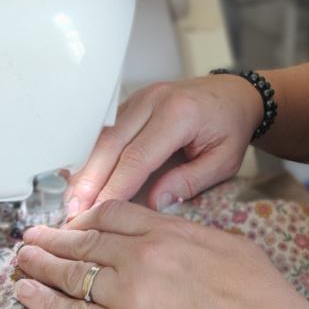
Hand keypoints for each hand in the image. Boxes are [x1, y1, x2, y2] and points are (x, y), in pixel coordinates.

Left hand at [14, 200, 308, 308]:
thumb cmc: (259, 297)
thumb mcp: (227, 245)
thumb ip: (185, 234)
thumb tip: (158, 232)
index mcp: (170, 233)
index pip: (114, 214)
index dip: (87, 215)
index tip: (73, 218)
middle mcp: (144, 259)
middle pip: (87, 240)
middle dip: (54, 237)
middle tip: (32, 235)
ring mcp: (131, 298)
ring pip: (74, 274)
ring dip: (41, 265)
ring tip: (23, 258)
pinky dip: (45, 301)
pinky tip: (28, 291)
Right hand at [64, 75, 263, 217]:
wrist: (236, 94)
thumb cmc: (231, 128)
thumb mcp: (223, 161)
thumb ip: (188, 181)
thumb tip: (153, 203)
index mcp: (178, 115)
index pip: (137, 157)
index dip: (114, 187)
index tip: (96, 214)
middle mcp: (154, 101)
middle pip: (111, 143)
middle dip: (90, 180)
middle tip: (71, 212)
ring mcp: (141, 98)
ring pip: (104, 135)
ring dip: (87, 169)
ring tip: (71, 201)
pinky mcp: (134, 102)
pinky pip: (109, 129)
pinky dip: (95, 155)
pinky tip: (84, 180)